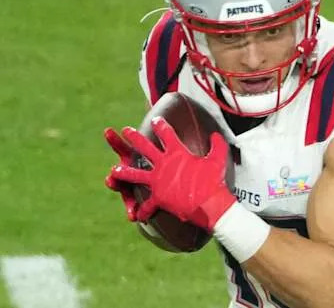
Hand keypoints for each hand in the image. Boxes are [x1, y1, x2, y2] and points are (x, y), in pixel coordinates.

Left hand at [104, 117, 234, 231]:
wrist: (209, 203)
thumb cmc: (214, 180)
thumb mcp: (218, 159)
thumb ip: (217, 144)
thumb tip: (216, 134)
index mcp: (177, 153)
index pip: (167, 134)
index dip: (160, 125)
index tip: (155, 120)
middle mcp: (163, 165)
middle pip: (144, 148)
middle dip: (134, 138)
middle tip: (126, 131)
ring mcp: (158, 181)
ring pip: (135, 175)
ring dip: (124, 172)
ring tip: (114, 170)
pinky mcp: (158, 198)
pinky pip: (147, 205)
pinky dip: (142, 211)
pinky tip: (135, 215)